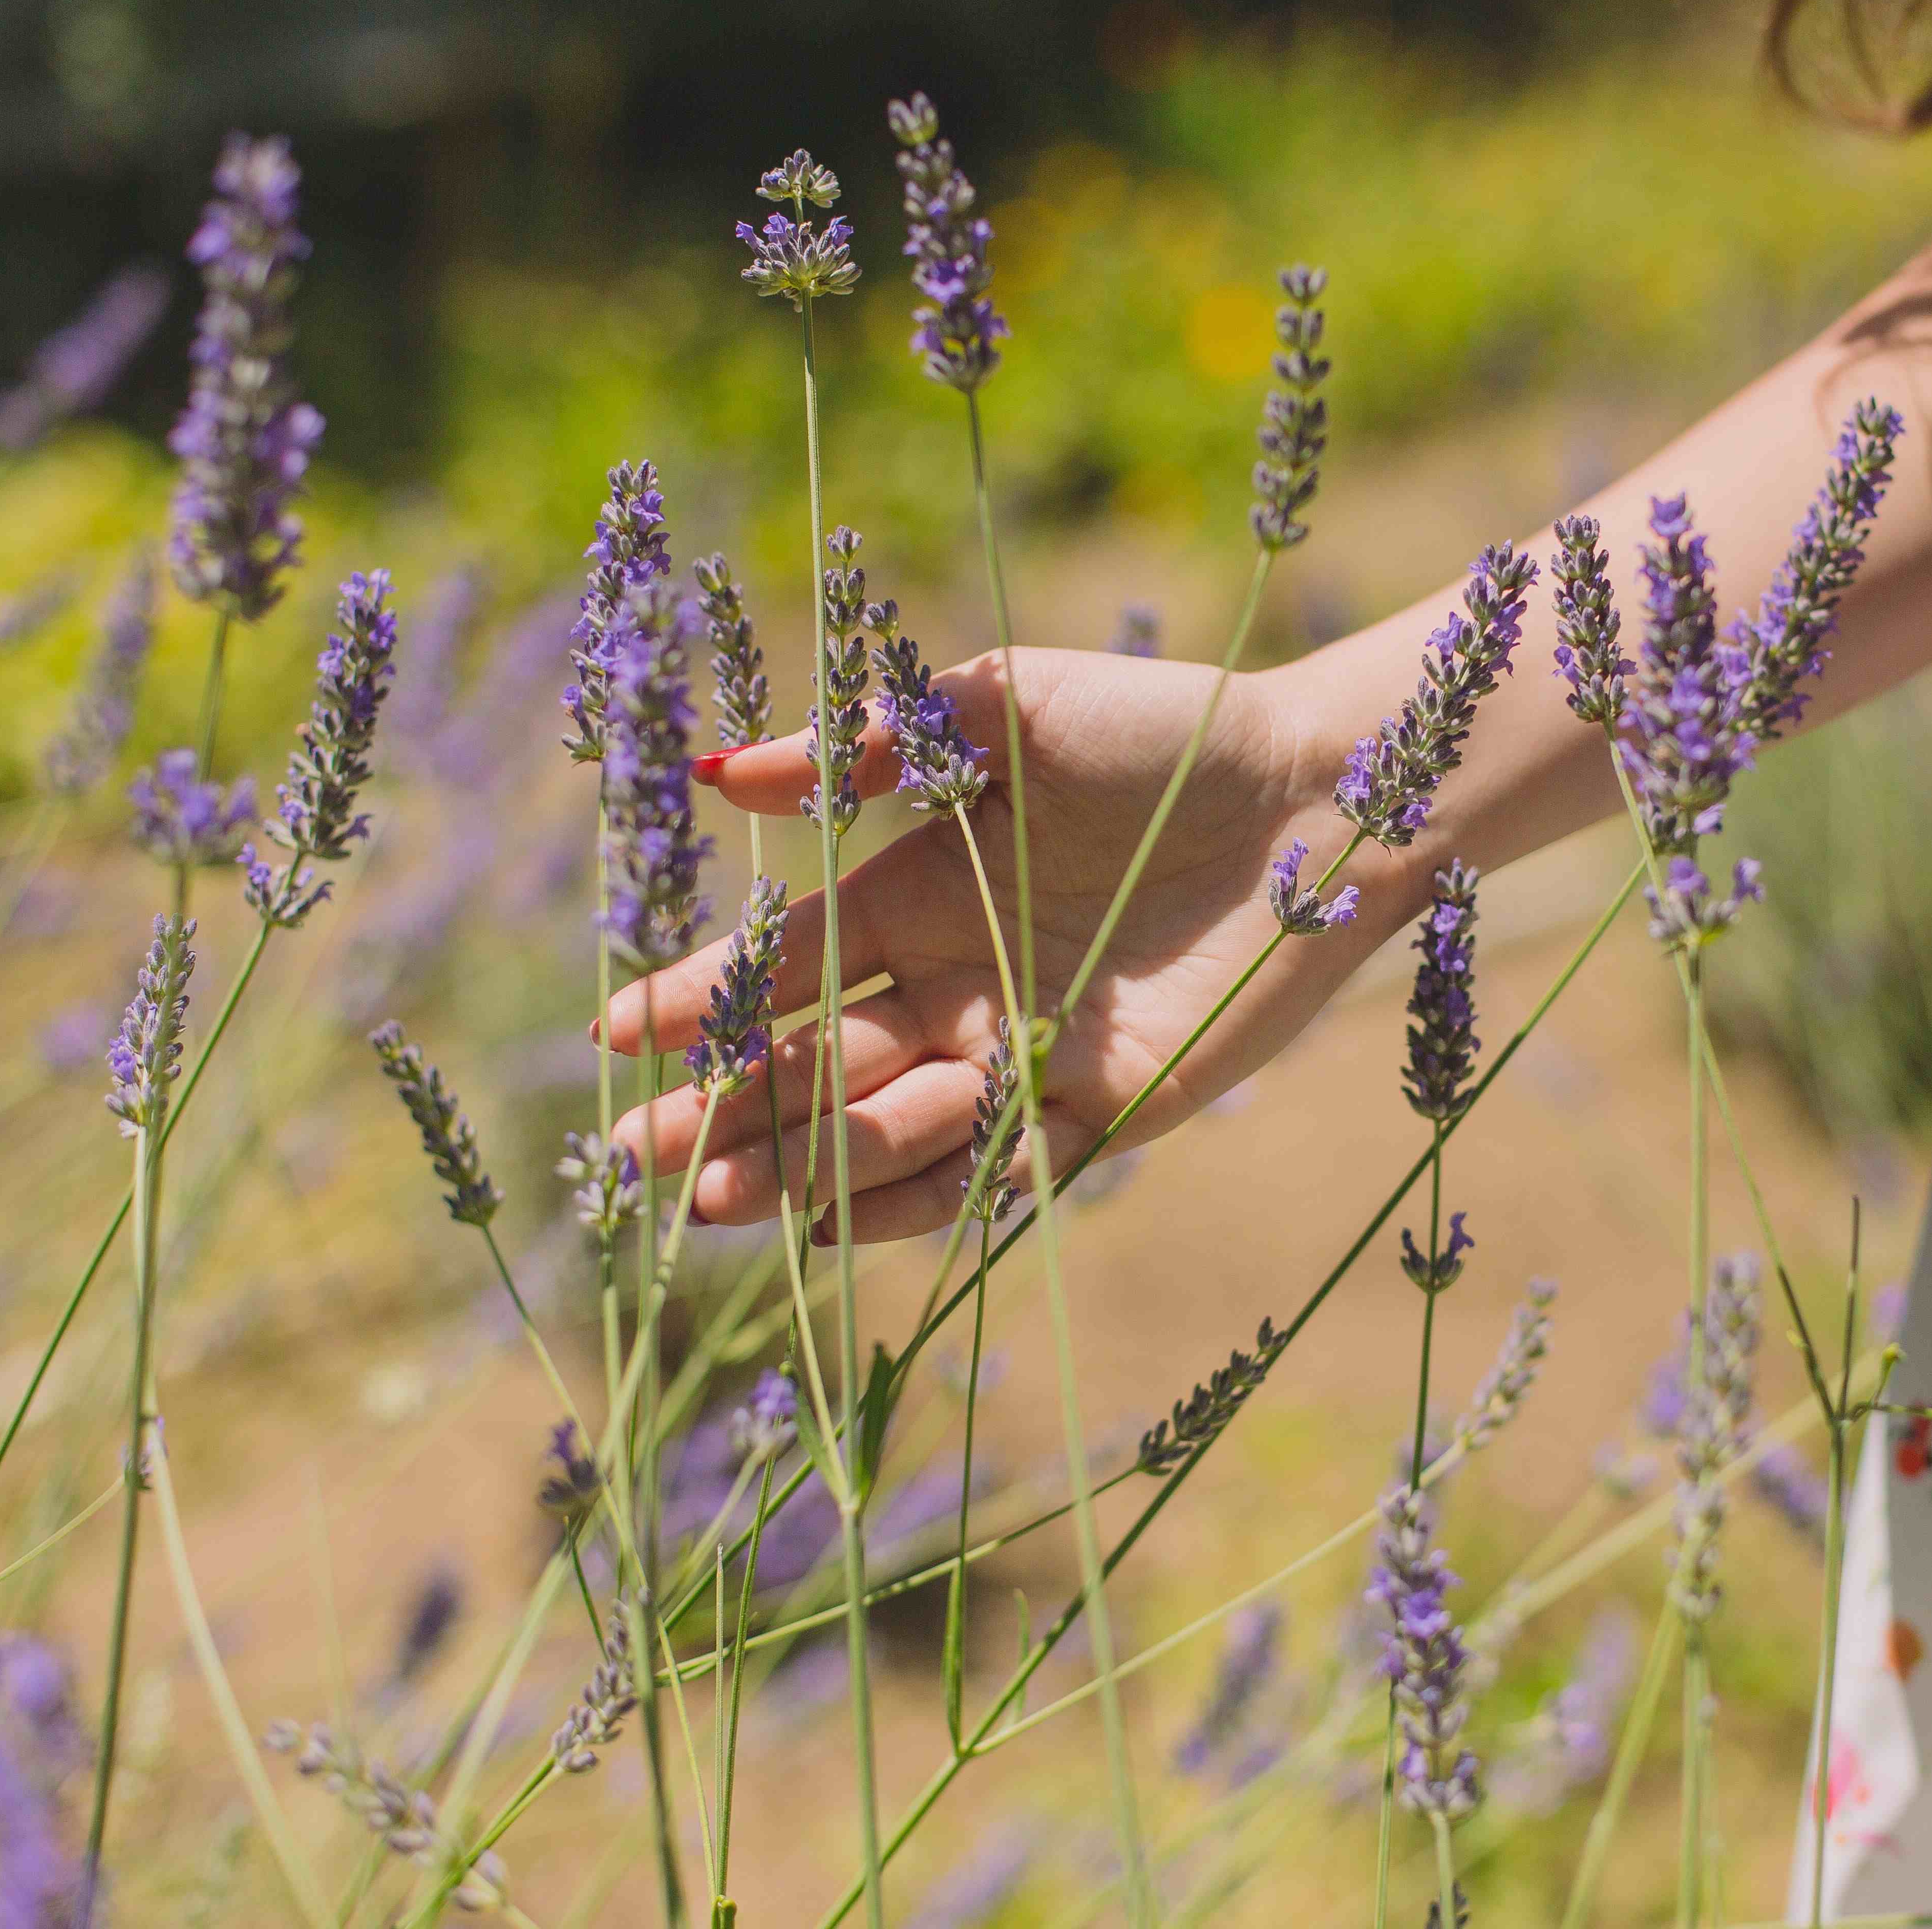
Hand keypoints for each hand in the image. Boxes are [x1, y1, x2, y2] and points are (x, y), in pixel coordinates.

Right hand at [603, 646, 1400, 1240]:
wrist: (1317, 793)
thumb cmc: (1163, 730)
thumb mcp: (1001, 709)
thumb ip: (869, 745)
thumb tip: (718, 775)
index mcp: (922, 890)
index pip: (786, 964)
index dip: (698, 1001)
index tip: (613, 1037)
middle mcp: (961, 982)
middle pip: (816, 1065)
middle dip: (722, 1112)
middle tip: (631, 1159)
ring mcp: (1026, 1052)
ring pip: (888, 1129)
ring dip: (802, 1165)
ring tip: (717, 1196)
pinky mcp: (1105, 1109)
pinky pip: (996, 1173)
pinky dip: (918, 1198)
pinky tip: (836, 1222)